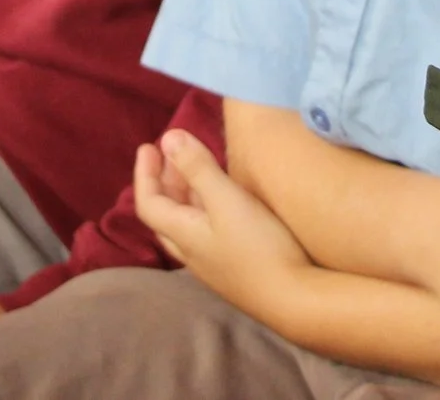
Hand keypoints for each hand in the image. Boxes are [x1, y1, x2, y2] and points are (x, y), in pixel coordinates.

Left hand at [134, 128, 311, 317]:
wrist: (295, 301)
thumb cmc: (260, 247)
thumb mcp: (228, 200)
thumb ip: (198, 168)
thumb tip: (167, 138)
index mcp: (183, 235)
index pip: (148, 203)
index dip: (144, 173)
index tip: (148, 146)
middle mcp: (192, 252)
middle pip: (166, 214)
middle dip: (164, 180)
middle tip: (171, 154)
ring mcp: (213, 263)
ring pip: (186, 224)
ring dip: (184, 194)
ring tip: (195, 169)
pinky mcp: (233, 267)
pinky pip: (206, 231)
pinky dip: (204, 207)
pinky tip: (224, 201)